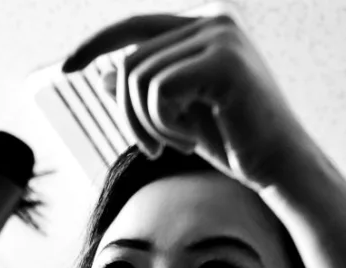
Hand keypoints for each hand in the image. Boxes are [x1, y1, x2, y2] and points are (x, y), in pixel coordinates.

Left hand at [63, 13, 324, 190]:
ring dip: (148, 125)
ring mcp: (219, 37)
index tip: (66, 69)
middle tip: (152, 149)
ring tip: (178, 144)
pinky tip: (192, 141)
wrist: (280, 166)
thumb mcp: (179, 115)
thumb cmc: (234, 142)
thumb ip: (146, 89)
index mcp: (203, 29)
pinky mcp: (223, 60)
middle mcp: (212, 23)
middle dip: (128, 115)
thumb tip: (104, 74)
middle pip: (129, 62)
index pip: (135, 27)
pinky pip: (158, 91)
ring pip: (138, 79)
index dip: (96, 44)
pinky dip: (164, 125)